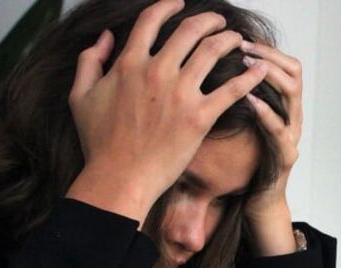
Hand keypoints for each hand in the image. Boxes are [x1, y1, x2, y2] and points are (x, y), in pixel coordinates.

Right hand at [65, 0, 267, 225]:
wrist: (119, 177)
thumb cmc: (99, 143)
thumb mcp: (80, 96)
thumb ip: (90, 61)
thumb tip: (105, 37)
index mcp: (129, 63)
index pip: (152, 20)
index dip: (168, 6)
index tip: (179, 4)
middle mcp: (157, 71)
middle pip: (190, 30)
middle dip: (209, 20)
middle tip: (219, 22)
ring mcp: (180, 94)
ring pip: (213, 51)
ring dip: (229, 40)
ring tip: (238, 40)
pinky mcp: (200, 117)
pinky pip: (232, 90)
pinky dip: (250, 76)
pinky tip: (260, 69)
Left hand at [240, 41, 302, 255]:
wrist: (257, 203)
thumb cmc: (245, 163)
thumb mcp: (239, 124)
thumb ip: (233, 99)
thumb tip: (208, 70)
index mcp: (282, 107)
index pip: (285, 64)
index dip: (266, 48)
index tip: (241, 38)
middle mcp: (292, 117)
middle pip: (293, 72)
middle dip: (268, 55)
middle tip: (243, 46)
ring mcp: (292, 136)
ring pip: (292, 94)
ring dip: (269, 76)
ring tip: (246, 65)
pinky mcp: (286, 156)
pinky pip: (280, 129)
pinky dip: (265, 112)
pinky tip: (249, 99)